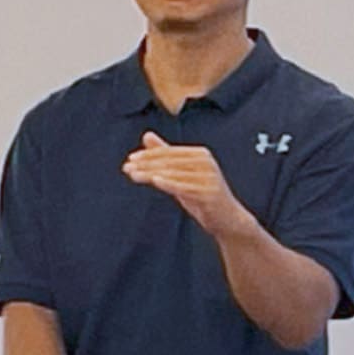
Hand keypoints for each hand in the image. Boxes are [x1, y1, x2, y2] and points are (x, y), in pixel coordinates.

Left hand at [122, 132, 246, 236]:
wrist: (227, 219)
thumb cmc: (202, 194)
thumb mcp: (181, 173)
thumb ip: (165, 155)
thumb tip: (147, 135)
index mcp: (200, 154)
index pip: (169, 152)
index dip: (148, 155)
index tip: (130, 159)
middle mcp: (206, 163)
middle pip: (169, 162)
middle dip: (146, 164)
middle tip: (126, 168)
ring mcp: (209, 177)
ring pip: (173, 173)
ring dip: (150, 174)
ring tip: (133, 175)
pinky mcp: (210, 193)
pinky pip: (185, 186)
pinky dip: (169, 183)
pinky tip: (155, 181)